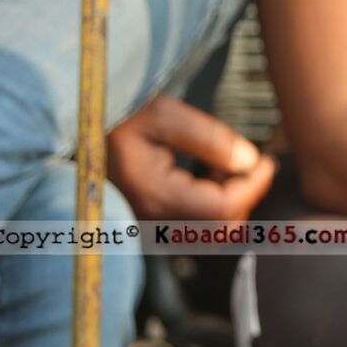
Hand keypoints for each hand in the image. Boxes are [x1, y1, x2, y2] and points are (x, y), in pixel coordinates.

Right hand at [107, 95, 276, 222]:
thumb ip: (209, 137)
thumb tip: (248, 160)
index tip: (267, 161)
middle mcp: (154, 217)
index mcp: (156, 194)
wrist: (79, 129)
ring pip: (212, 231)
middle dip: (246, 196)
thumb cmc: (117, 116)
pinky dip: (216, 203)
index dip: (254, 187)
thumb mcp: (163, 114)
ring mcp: (153, 223)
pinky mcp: (154, 220)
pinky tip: (209, 173)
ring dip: (232, 200)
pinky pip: (197, 224)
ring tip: (224, 164)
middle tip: (251, 162)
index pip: (224, 209)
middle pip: (222, 228)